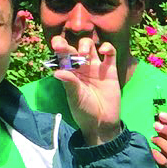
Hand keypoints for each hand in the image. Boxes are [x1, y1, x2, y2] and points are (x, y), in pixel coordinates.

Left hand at [51, 30, 123, 145]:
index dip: (59, 49)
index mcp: (70, 74)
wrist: (102, 123)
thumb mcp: (75, 98)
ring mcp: (96, 68)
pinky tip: (103, 50)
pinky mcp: (110, 70)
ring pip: (90, 47)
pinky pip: (110, 54)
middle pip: (74, 49)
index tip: (56, 45)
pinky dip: (107, 48)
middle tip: (62, 46)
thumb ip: (70, 83)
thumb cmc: (85, 111)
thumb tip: (57, 72)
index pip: (62, 57)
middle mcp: (81, 68)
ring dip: (86, 45)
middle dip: (67, 45)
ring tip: (84, 53)